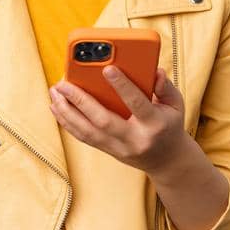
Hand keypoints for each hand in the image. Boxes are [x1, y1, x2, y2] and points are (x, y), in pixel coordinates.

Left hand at [48, 66, 193, 174]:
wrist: (167, 161)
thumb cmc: (169, 125)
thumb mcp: (175, 105)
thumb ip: (165, 86)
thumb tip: (154, 71)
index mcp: (154, 124)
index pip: (137, 104)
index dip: (122, 86)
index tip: (107, 68)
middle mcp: (134, 139)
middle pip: (103, 121)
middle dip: (80, 101)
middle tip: (63, 84)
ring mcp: (119, 148)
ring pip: (87, 132)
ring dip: (66, 112)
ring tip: (54, 93)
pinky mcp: (108, 151)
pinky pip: (84, 137)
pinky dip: (67, 122)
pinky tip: (57, 107)